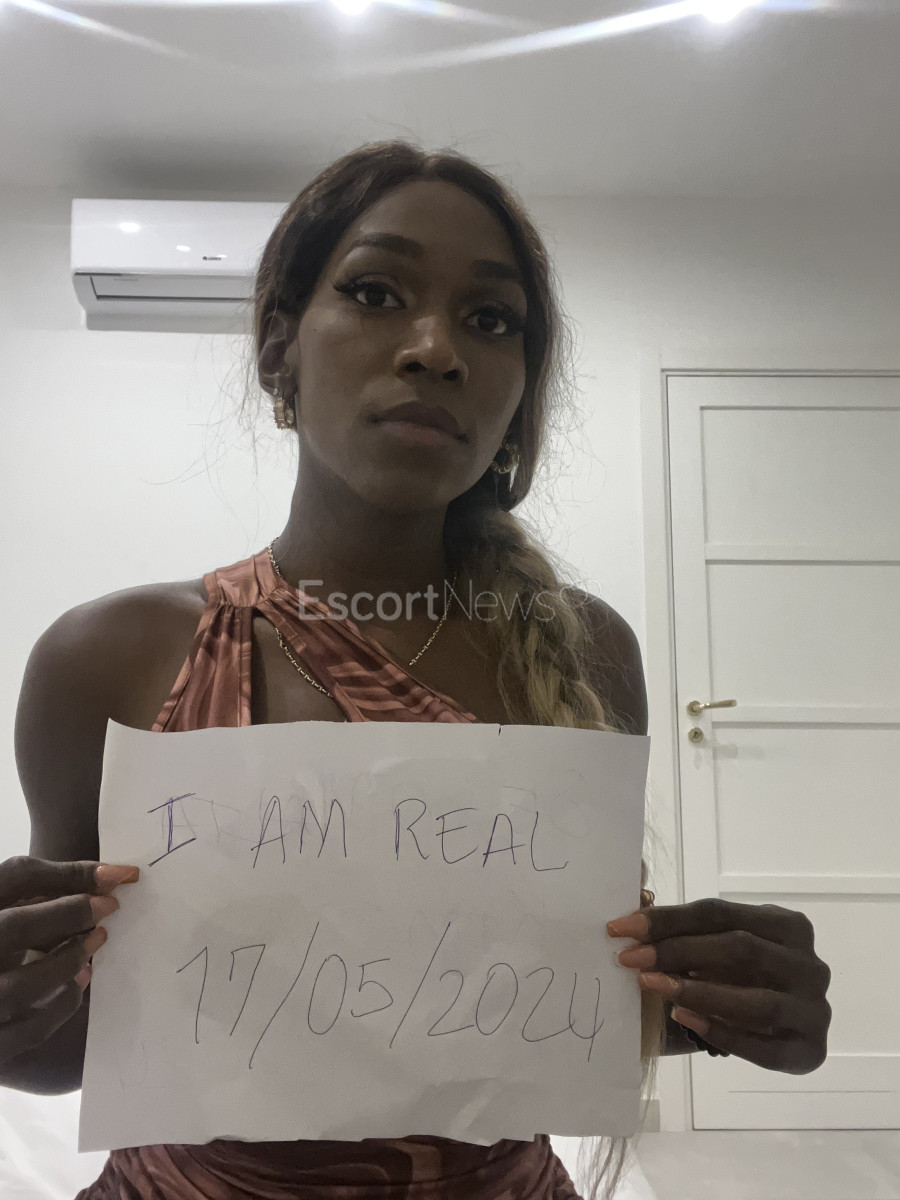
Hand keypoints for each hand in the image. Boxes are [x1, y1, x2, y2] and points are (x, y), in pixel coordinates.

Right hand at [0, 856, 138, 1064]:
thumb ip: (42, 894)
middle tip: (110, 906)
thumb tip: (107, 879)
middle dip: (69, 913)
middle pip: (13, 927)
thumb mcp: (9, 911)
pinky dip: (64, 1003)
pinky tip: (82, 979)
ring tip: (97, 940)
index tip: (114, 874)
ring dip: (69, 959)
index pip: (16, 876)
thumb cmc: (3, 942)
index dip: (68, 872)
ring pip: (21, 986)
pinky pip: (32, 1029)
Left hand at [607, 897, 831, 1073]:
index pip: (722, 914)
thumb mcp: (723, 941)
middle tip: (632, 959)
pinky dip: (721, 1033)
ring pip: (756, 1001)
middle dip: (678, 952)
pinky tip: (683, 1019)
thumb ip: (687, 923)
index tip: (622, 928)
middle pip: (740, 949)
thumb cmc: (745, 975)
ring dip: (698, 993)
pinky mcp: (810, 1051)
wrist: (784, 1028)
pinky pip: (764, 1048)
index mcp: (789, 925)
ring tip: (654, 988)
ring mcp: (815, 1010)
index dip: (669, 919)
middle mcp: (810, 964)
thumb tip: (636, 890)